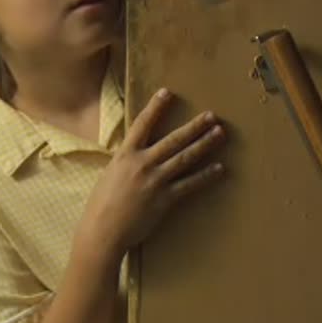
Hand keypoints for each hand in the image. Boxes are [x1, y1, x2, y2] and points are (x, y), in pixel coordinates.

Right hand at [76, 88, 227, 261]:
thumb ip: (126, 162)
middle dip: (194, 126)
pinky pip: (190, 184)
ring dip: (205, 144)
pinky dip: (206, 176)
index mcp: (125, 154)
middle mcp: (142, 163)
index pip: (142, 124)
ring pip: (185, 158)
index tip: (167, 92)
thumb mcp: (110, 174)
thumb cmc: (101, 204)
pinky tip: (220, 168)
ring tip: (220, 133)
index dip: (155, 107)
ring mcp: (155, 180)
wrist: (103, 230)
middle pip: (173, 139)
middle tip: (211, 115)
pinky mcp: (165, 199)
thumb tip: (135, 153)